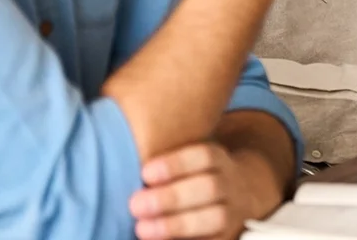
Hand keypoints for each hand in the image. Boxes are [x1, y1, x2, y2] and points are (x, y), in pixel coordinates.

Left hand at [130, 142, 280, 239]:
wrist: (236, 196)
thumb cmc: (194, 176)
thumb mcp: (189, 159)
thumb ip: (164, 152)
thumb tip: (120, 127)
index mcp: (219, 160)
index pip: (205, 156)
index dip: (177, 163)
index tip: (145, 172)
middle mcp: (230, 183)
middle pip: (209, 187)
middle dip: (171, 197)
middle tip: (135, 204)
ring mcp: (232, 211)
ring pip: (214, 217)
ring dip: (177, 225)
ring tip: (142, 228)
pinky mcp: (226, 235)